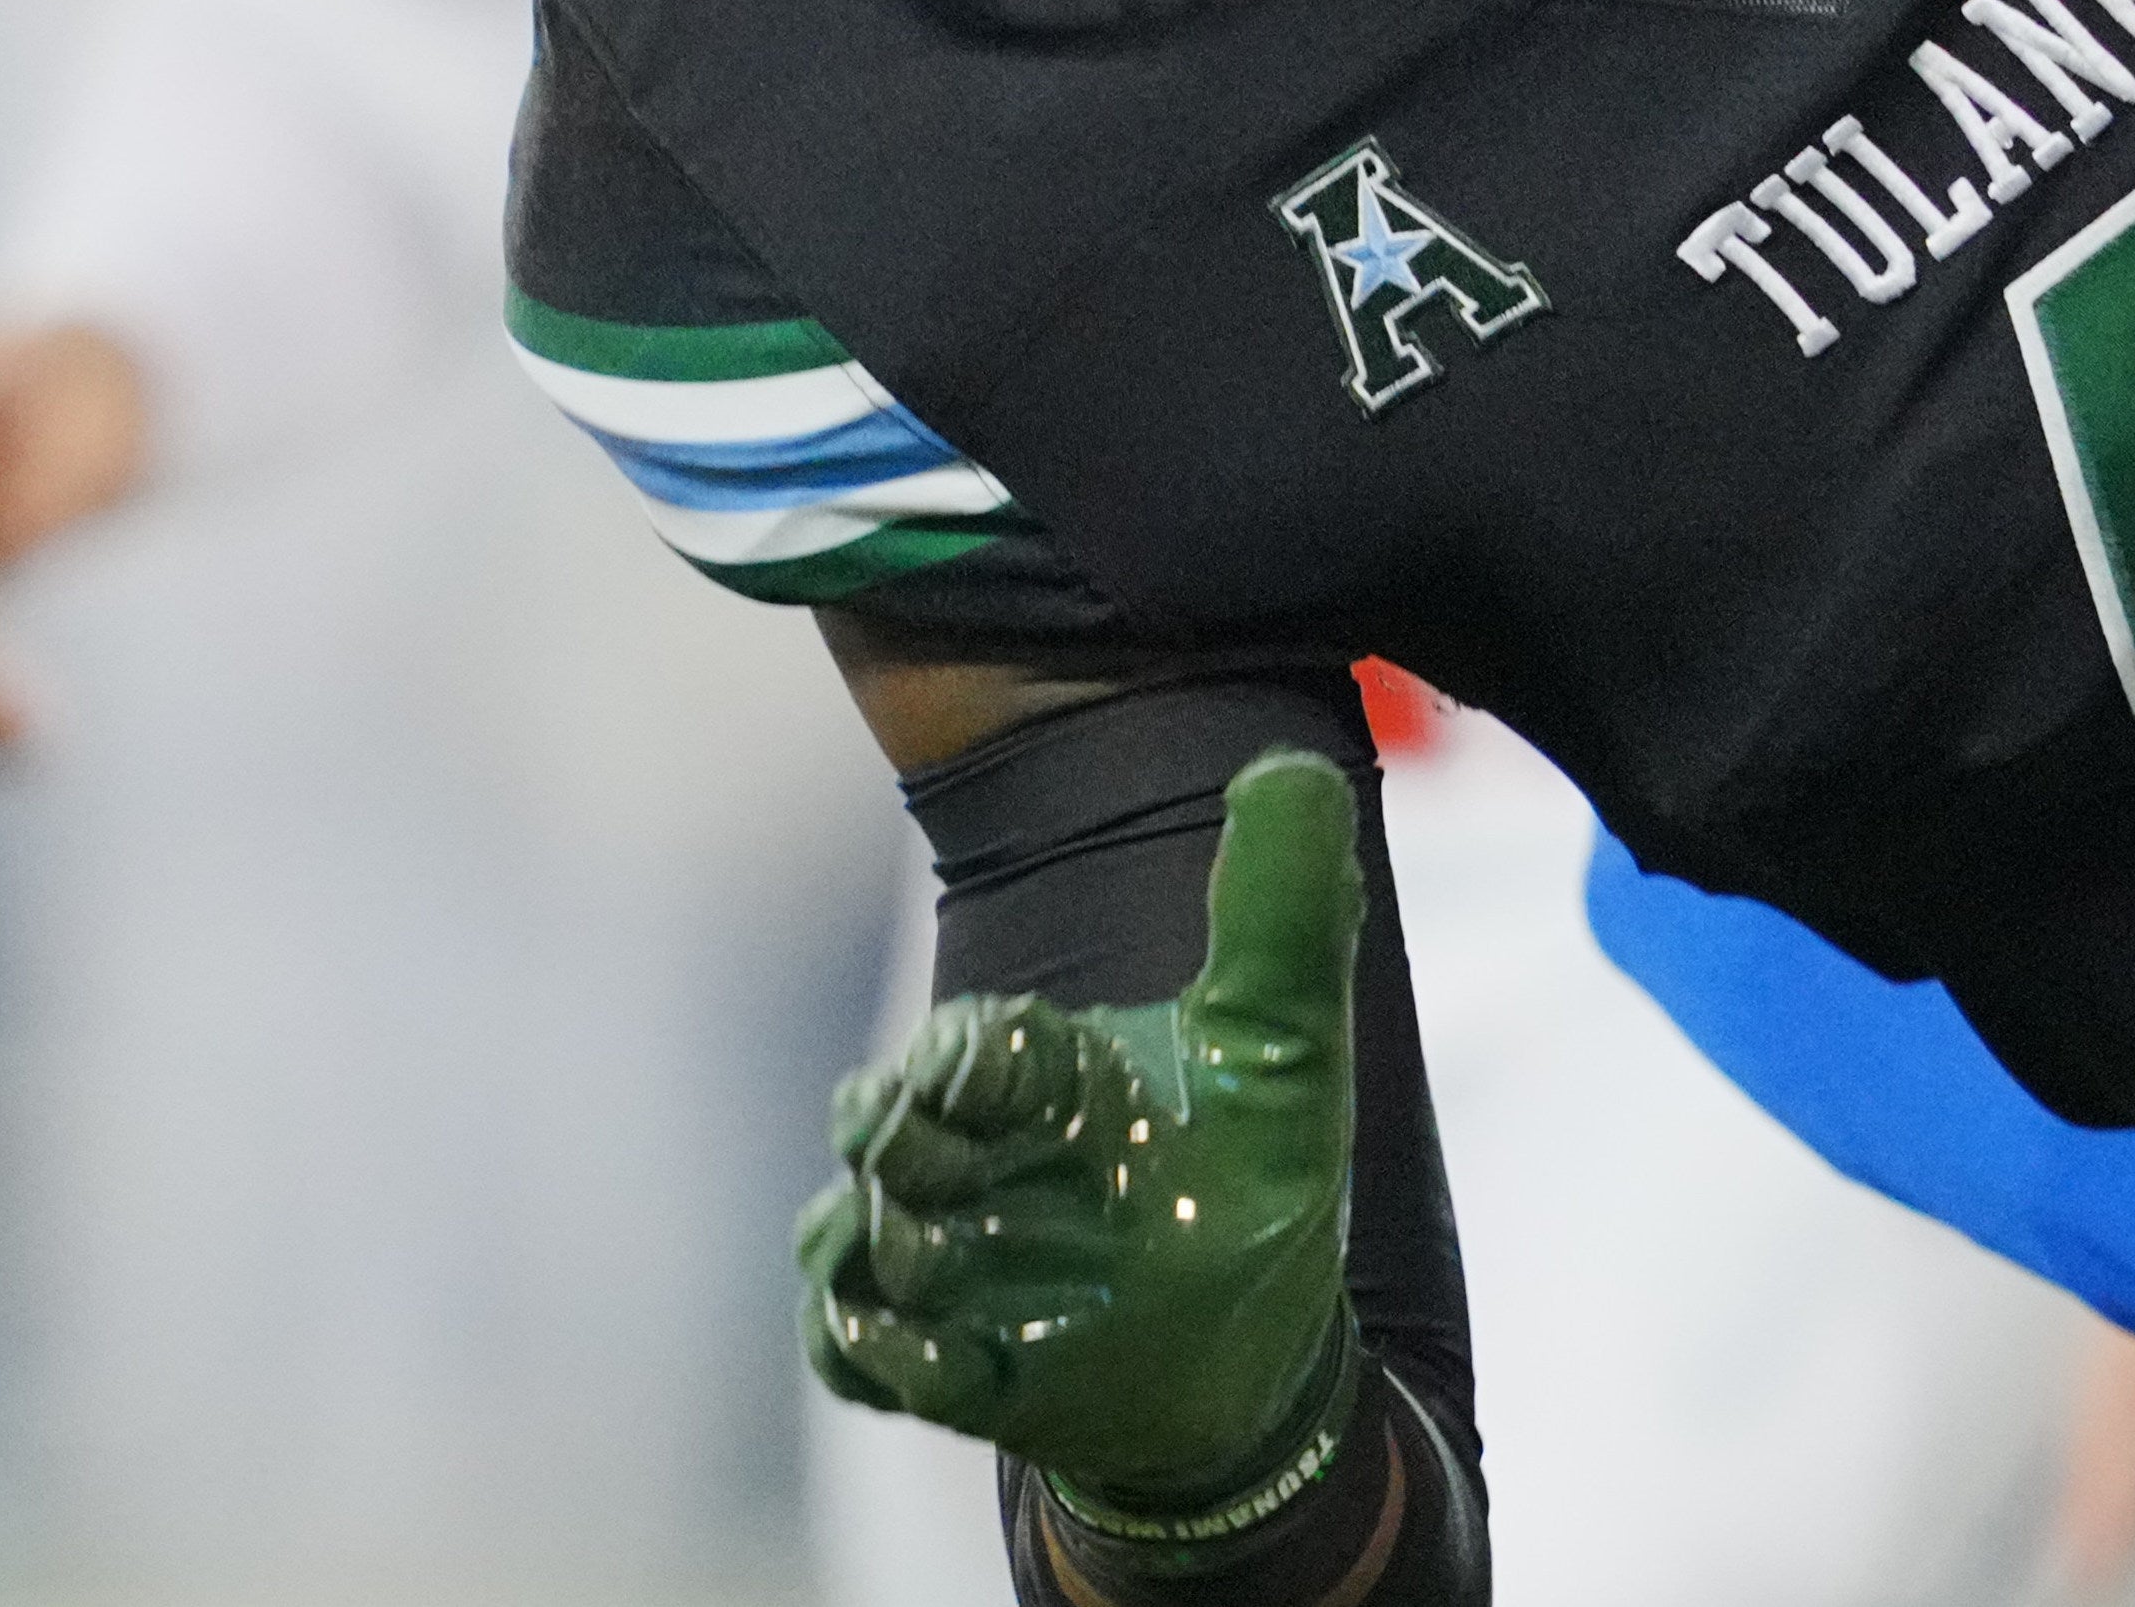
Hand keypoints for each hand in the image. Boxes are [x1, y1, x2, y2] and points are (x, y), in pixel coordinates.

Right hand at [799, 753, 1369, 1533]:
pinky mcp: (936, 1364)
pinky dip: (871, 1358)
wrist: (1262, 1354)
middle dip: (890, 1144)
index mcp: (1043, 1072)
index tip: (972, 1080)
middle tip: (919, 1166)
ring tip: (924, 1265)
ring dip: (866, 1252)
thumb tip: (1288, 770)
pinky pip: (853, 1358)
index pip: (968, 1044)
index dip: (960, 1059)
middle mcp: (976, 1160)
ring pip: (846, 1240)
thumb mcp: (1287, 1045)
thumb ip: (1286, 913)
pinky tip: (936, 1365)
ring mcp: (946, 1264)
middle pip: (881, 1131)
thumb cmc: (1261, 1178)